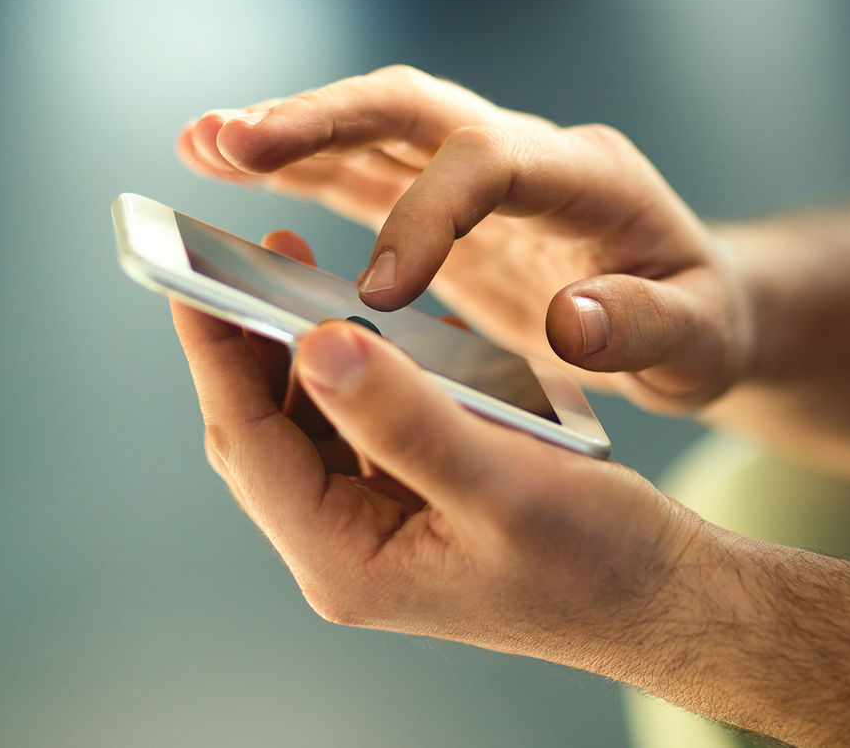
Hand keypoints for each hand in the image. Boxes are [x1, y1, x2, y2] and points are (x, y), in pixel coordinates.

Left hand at [170, 230, 699, 665]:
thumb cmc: (592, 557)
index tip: (194, 273)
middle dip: (252, 345)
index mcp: (347, 560)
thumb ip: (405, 418)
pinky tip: (386, 330)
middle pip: (264, 432)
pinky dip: (364, 373)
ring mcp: (378, 526)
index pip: (250, 443)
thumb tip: (316, 345)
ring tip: (313, 279)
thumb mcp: (501, 483)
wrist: (656, 593)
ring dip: (309, 353)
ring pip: (309, 424)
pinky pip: (361, 426)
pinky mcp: (411, 502)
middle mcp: (347, 547)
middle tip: (263, 256)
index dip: (217, 354)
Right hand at [176, 66, 752, 410]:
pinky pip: (368, 174)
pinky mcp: (453, 207)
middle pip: (416, 109)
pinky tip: (233, 169)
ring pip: (377, 130)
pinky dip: (301, 171)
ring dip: (291, 134)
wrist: (695, 309)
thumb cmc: (702, 326)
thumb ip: (645, 330)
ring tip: (202, 142)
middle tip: (232, 139)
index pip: (493, 161)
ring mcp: (485, 175)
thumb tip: (575, 320)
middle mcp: (530, 156)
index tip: (377, 291)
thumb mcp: (699, 342)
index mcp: (590, 180)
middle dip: (324, 121)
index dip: (427, 213)